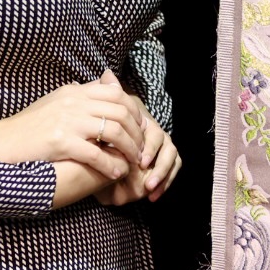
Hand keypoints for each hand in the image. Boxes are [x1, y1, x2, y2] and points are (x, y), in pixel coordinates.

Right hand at [0, 75, 144, 179]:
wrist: (0, 142)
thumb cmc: (26, 127)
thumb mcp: (54, 102)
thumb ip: (78, 95)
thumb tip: (100, 85)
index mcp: (73, 91)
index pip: (115, 92)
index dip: (133, 109)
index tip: (139, 126)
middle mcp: (73, 102)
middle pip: (120, 111)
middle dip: (137, 131)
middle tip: (142, 148)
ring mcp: (67, 121)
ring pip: (114, 130)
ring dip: (129, 148)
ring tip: (133, 162)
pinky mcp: (60, 142)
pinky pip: (96, 153)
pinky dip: (111, 164)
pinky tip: (116, 173)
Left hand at [93, 71, 181, 205]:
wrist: (96, 169)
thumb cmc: (98, 145)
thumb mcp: (98, 124)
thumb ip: (104, 101)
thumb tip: (106, 74)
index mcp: (141, 122)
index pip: (151, 128)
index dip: (147, 143)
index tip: (138, 160)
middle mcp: (154, 133)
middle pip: (164, 142)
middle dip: (155, 159)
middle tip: (143, 171)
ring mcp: (161, 149)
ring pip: (172, 157)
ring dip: (162, 173)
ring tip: (149, 187)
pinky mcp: (163, 166)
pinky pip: (173, 171)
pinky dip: (165, 183)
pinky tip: (153, 196)